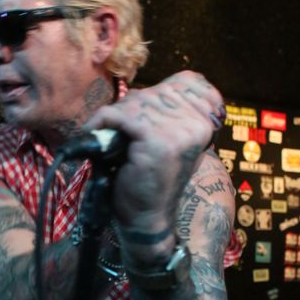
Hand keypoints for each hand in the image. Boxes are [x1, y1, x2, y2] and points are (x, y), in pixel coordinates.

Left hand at [85, 71, 224, 256]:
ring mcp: (181, 132)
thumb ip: (167, 114)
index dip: (153, 94)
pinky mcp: (158, 141)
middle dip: (128, 108)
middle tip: (114, 129)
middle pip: (153, 93)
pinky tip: (94, 132)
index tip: (135, 112)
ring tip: (106, 134)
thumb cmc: (151, 179)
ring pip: (135, 103)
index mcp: (206, 120)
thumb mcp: (167, 140)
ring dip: (114, 117)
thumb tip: (140, 92)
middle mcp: (198, 123)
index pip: (183, 81)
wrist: (147, 217)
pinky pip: (121, 116)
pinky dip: (101, 122)